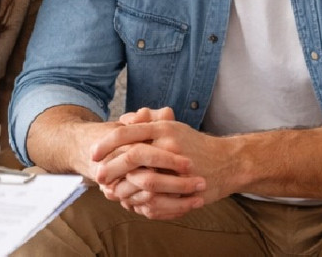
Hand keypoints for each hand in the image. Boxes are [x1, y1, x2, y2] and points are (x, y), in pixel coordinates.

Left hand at [91, 108, 226, 220]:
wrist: (228, 162)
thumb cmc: (193, 144)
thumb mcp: (171, 125)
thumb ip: (147, 120)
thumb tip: (124, 119)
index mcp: (163, 129)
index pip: (127, 133)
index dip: (106, 143)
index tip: (93, 153)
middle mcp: (170, 146)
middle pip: (132, 156)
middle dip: (111, 167)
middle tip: (98, 175)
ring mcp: (179, 169)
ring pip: (144, 181)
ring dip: (125, 188)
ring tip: (112, 191)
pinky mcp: (187, 188)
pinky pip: (159, 198)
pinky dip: (142, 202)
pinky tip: (132, 202)